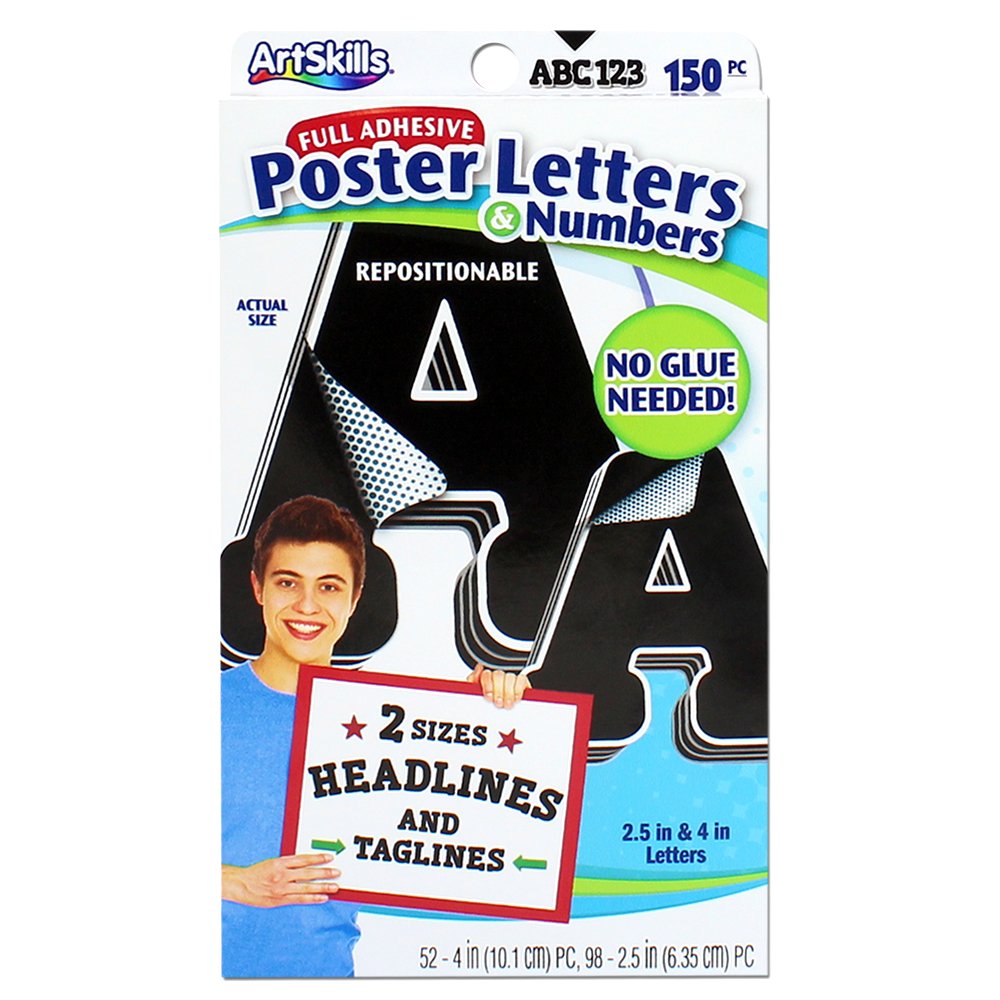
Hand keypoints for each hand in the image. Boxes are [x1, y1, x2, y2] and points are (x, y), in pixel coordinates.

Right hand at [222, 853, 339, 906]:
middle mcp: (282, 875)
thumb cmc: (258, 872)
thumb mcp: (273, 862)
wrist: (241, 885)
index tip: (329, 857)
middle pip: (308, 873)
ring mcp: (281, 888)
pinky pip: (299, 899)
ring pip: (306, 887)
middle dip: (324, 873)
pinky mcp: (280, 900)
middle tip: (337, 873)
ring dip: (322, 887)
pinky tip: (323, 898)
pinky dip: (312, 898)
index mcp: (281, 863)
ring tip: (335, 887)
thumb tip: (308, 863)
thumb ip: (289, 863)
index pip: (303, 859)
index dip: (317, 858)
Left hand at [467, 664, 530, 708]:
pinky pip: (521, 679)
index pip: (486, 674)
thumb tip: (479, 668)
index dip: (487, 684)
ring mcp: (509, 680)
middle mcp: (497, 679)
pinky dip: (518, 689)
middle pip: (498, 675)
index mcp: (484, 681)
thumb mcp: (474, 698)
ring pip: (509, 677)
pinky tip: (515, 699)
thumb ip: (472, 681)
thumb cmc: (484, 710)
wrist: (502, 725)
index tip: (489, 697)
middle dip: (498, 690)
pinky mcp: (521, 684)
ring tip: (507, 704)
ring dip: (508, 692)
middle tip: (498, 703)